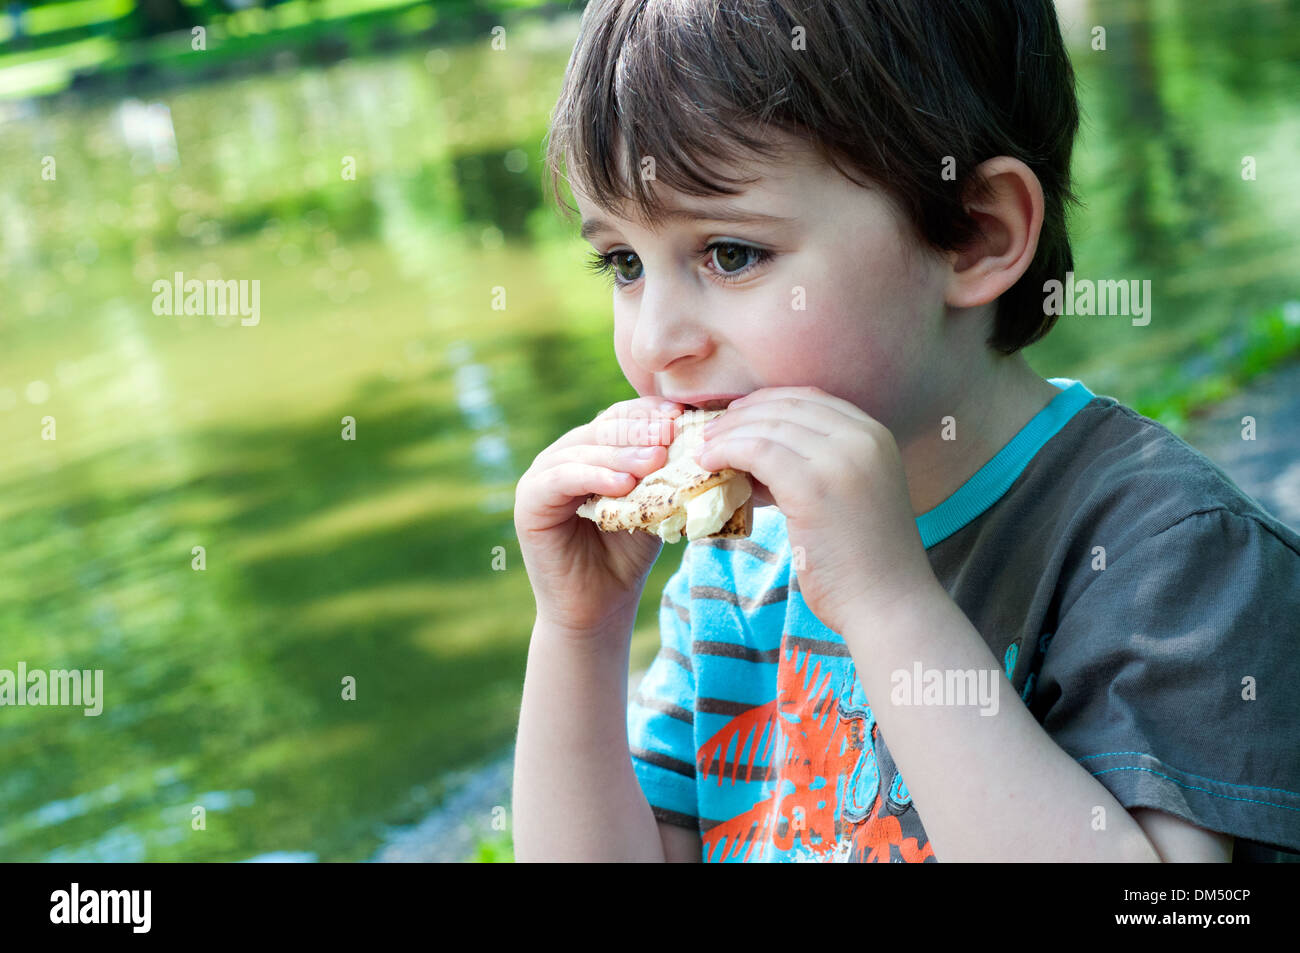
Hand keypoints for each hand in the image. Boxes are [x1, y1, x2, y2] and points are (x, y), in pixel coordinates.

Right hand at [514, 396, 682, 636]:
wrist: (599, 607)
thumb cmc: (627, 555)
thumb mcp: (651, 505)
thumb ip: (663, 474)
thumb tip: (698, 440)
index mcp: (591, 451)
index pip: (620, 418)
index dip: (649, 413)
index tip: (681, 414)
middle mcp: (562, 457)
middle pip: (601, 428)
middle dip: (639, 428)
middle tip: (671, 432)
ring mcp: (542, 477)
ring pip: (583, 451)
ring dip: (622, 453)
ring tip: (656, 459)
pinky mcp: (528, 502)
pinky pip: (561, 479)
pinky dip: (594, 476)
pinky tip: (624, 484)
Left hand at [693, 387, 935, 632]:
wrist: (890, 605)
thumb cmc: (863, 562)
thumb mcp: (847, 496)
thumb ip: (811, 468)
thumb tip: (752, 456)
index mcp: (875, 436)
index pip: (810, 398)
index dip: (766, 401)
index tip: (737, 415)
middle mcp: (862, 438)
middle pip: (786, 406)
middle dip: (741, 414)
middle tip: (711, 431)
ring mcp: (840, 460)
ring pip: (767, 426)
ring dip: (727, 433)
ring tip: (704, 449)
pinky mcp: (813, 487)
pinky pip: (756, 452)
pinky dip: (726, 452)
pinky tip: (708, 463)